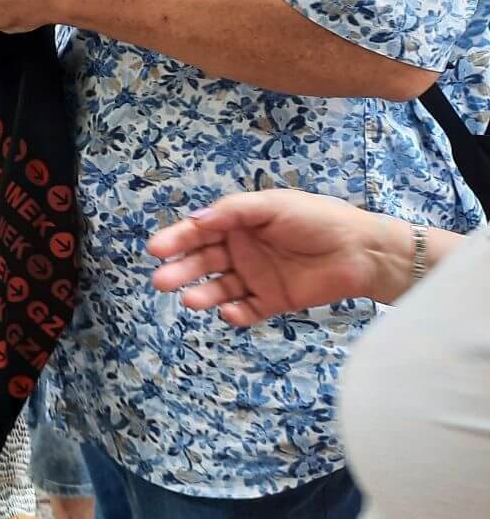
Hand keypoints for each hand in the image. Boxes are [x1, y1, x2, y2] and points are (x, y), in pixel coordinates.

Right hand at [147, 190, 399, 323]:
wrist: (363, 252)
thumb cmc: (317, 219)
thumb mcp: (272, 205)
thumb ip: (233, 211)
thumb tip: (195, 219)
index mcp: (239, 223)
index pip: (200, 231)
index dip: (177, 239)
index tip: (156, 249)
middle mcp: (242, 250)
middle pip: (204, 261)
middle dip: (181, 270)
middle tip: (161, 280)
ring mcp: (256, 277)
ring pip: (220, 287)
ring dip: (203, 293)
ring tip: (189, 301)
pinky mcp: (273, 301)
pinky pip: (247, 309)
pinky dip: (235, 313)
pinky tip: (228, 312)